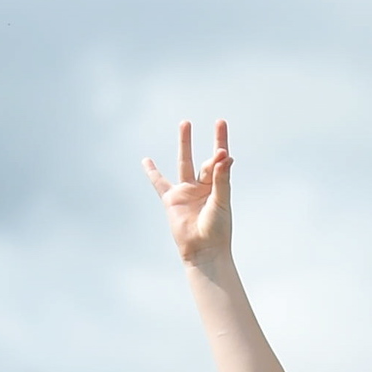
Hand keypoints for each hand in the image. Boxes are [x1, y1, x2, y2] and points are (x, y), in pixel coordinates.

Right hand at [141, 121, 232, 264]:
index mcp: (218, 186)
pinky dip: (152, 173)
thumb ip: (221, 177)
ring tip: (185, 124)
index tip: (220, 123)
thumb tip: (225, 155)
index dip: (220, 141)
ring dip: (185, 144)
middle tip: (217, 121)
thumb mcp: (221, 200)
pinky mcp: (171, 200)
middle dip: (212, 140)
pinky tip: (147, 161)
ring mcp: (187, 192)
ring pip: (185, 163)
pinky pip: (160, 183)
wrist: (203, 250)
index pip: (220, 159)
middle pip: (205, 158)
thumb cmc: (217, 229)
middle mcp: (203, 186)